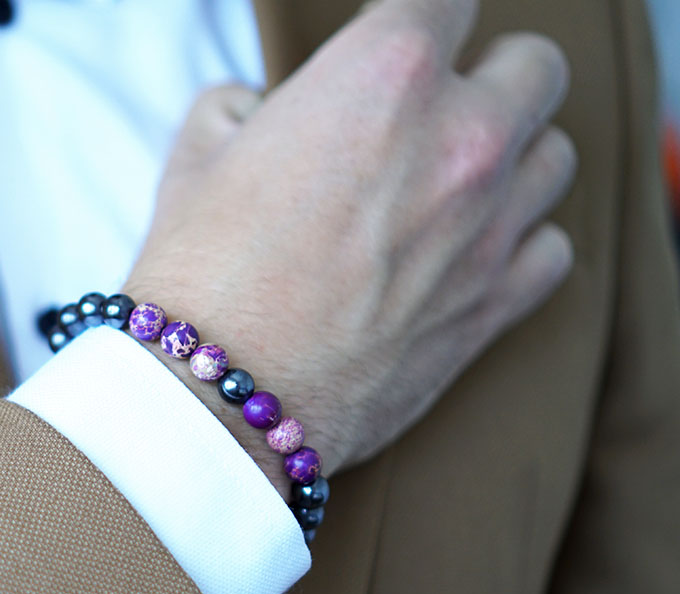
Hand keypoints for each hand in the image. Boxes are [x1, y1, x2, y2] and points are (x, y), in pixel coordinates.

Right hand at [123, 0, 574, 488]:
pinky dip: (518, 243)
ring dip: (511, 160)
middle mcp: (460, 135)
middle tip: (438, 115)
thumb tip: (266, 112)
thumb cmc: (200, 273)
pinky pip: (552, 247)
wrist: (216, 397)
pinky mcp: (499, 304)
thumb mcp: (198, 153)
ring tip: (453, 189)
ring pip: (554, 155)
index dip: (417, 22)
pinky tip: (466, 255)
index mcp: (384, 74)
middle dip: (489, 79)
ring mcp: (491, 224)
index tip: (397, 52)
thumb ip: (248, 105)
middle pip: (534, 65)